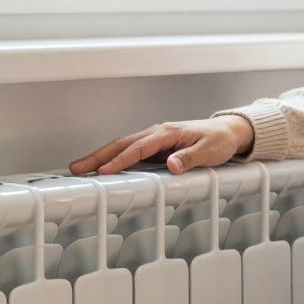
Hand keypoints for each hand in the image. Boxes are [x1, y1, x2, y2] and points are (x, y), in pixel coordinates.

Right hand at [69, 116, 255, 174]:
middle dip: (98, 156)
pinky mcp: (155, 146)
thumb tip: (171, 165)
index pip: (139, 148)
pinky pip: (130, 151)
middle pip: (122, 144)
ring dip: (100, 156)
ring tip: (79, 168)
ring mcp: (155, 138)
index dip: (121, 160)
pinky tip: (100, 168)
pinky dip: (113, 158)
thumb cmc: (220, 141)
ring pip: (122, 146)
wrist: (228, 132)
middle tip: (76, 168)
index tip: (104, 171)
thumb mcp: (210, 152)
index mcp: (168, 133)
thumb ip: (190, 158)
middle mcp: (157, 133)